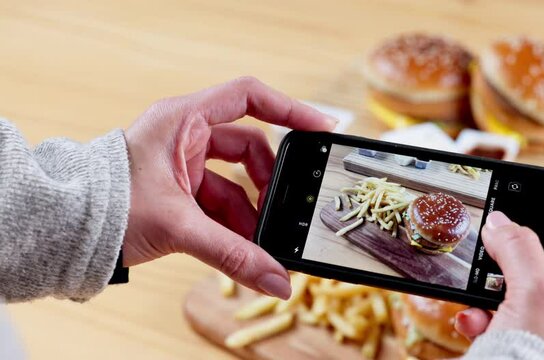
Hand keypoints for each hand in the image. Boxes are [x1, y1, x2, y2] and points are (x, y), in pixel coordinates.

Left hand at [122, 77, 335, 299]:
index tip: (321, 129)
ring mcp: (183, 163)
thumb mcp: (178, 226)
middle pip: (249, 145)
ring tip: (261, 239)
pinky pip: (220, 200)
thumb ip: (232, 254)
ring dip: (252, 209)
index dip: (289, 109)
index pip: (248, 98)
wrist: (65, 232)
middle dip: (268, 180)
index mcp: (182, 121)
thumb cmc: (105, 208)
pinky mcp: (180, 189)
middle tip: (285, 206)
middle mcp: (185, 135)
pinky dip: (234, 222)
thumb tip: (276, 279)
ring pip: (235, 178)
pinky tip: (243, 246)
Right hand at [454, 209, 543, 358]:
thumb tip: (500, 222)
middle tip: (495, 232)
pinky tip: (468, 320)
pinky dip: (479, 321)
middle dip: (514, 261)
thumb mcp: (537, 302)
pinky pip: (497, 331)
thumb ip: (522, 253)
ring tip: (474, 281)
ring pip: (516, 305)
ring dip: (489, 293)